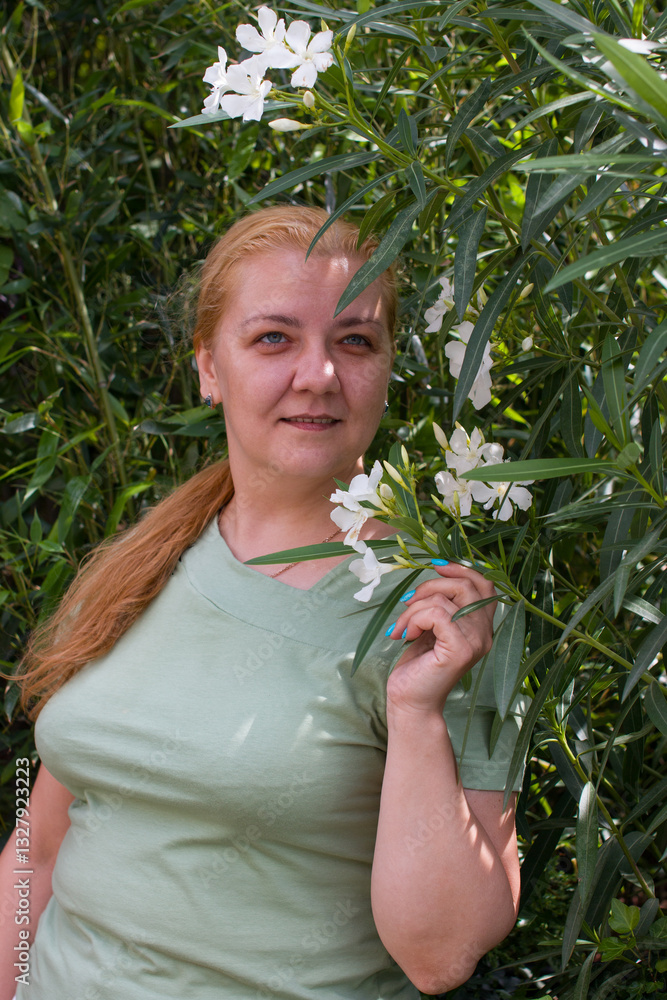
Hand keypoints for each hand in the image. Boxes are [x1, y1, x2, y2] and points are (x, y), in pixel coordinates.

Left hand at [385, 563, 495, 717]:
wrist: (410, 701)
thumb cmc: (418, 665)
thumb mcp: (432, 626)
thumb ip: (441, 604)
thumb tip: (436, 570)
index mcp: (481, 626)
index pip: (485, 585)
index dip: (461, 568)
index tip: (435, 567)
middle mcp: (485, 633)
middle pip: (465, 585)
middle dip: (429, 586)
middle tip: (407, 603)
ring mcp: (475, 642)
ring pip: (442, 599)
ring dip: (413, 609)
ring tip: (402, 628)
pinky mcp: (460, 650)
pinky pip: (435, 614)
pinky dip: (414, 619)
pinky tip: (406, 636)